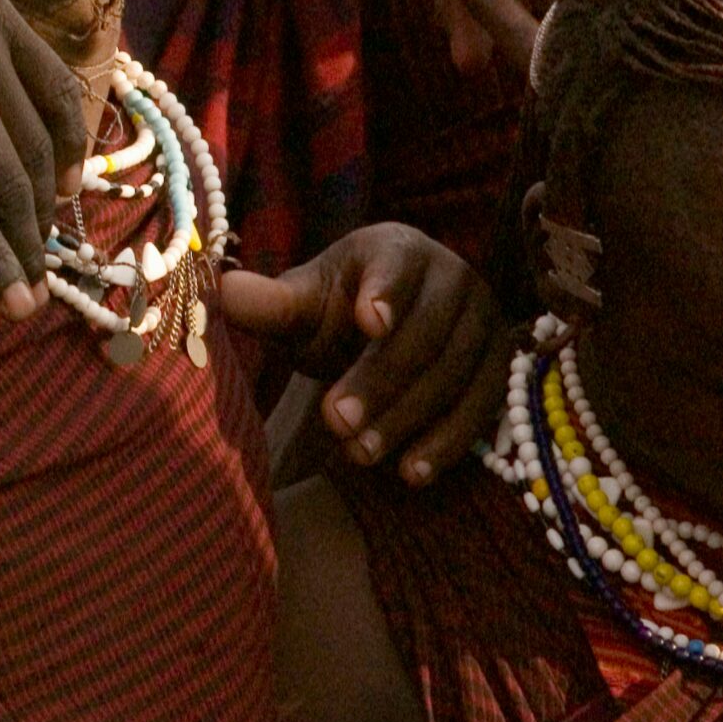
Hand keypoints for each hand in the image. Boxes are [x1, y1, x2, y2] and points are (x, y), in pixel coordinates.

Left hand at [0, 0, 88, 317]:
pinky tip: (66, 179)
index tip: (14, 309)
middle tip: (33, 291)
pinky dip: (68, 134)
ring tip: (41, 244)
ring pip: (35, 137)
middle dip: (25, 245)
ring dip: (46, 200)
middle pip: (7, 179)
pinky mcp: (2, 12)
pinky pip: (52, 84)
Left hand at [219, 223, 506, 486]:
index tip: (369, 321)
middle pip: (423, 334)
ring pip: (454, 376)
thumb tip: (219, 292)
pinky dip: (447, 443)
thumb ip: (267, 302)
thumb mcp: (301, 304)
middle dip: (379, 381)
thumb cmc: (337, 310)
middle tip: (334, 421)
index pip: (396, 267)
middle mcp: (453, 277)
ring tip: (358, 455)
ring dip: (407, 420)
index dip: (385, 293)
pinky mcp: (503, 368)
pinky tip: (411, 473)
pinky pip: (483, 408)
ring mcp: (486, 323)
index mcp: (398, 248)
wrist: (387, 332)